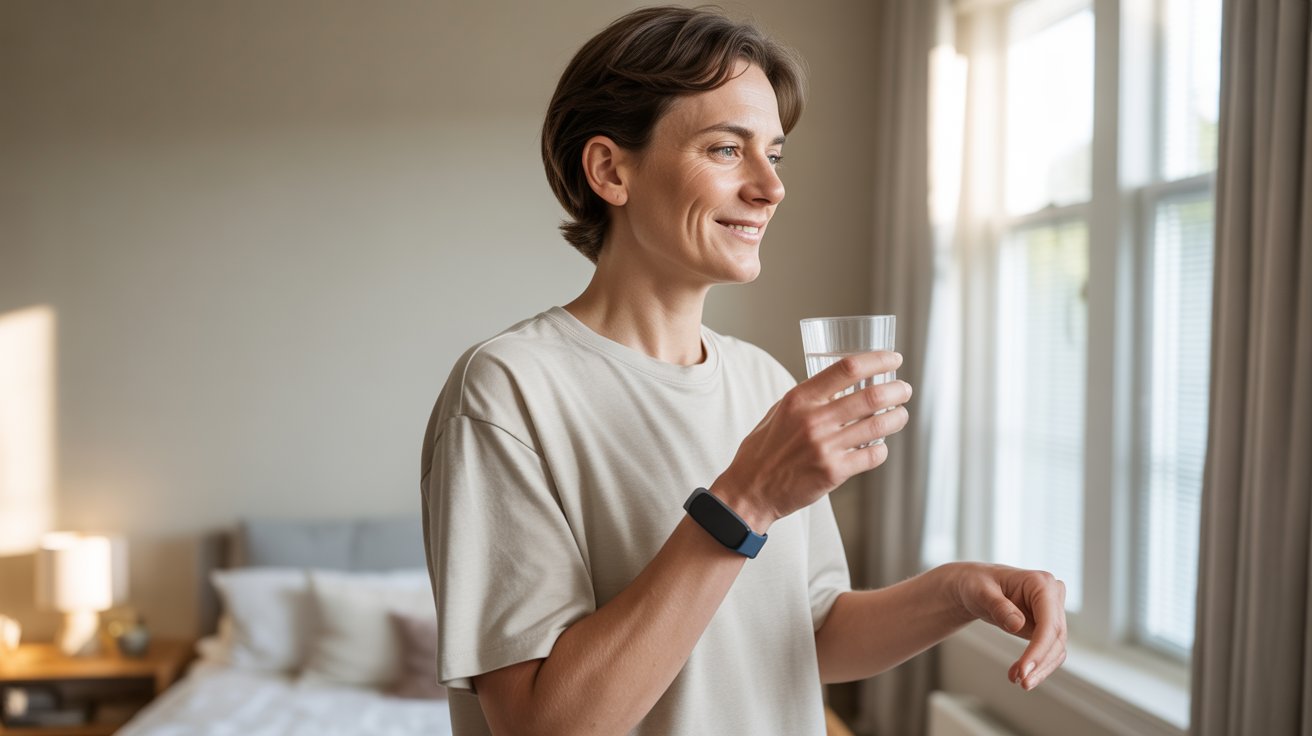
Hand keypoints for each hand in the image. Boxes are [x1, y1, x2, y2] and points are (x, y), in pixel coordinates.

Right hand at [712, 351, 910, 529]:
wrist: (750, 490)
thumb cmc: (763, 451)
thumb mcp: (779, 412)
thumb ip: (808, 399)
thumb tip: (839, 386)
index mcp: (800, 399)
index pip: (847, 368)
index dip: (877, 360)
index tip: (893, 358)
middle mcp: (814, 420)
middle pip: (871, 396)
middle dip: (897, 390)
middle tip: (904, 389)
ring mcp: (825, 447)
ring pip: (878, 426)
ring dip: (897, 417)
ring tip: (900, 414)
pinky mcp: (833, 472)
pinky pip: (872, 456)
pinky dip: (882, 449)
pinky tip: (879, 447)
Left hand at [950, 562, 1067, 690]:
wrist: (974, 587)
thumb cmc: (976, 584)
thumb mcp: (980, 592)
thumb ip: (998, 606)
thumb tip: (1017, 624)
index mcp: (1041, 583)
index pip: (1048, 622)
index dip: (1039, 649)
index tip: (1024, 670)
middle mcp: (1053, 596)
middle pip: (1056, 638)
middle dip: (1040, 663)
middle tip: (1021, 682)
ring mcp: (1052, 612)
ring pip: (1056, 648)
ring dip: (1040, 669)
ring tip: (1017, 681)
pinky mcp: (1046, 627)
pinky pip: (1048, 651)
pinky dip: (1036, 665)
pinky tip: (1018, 675)